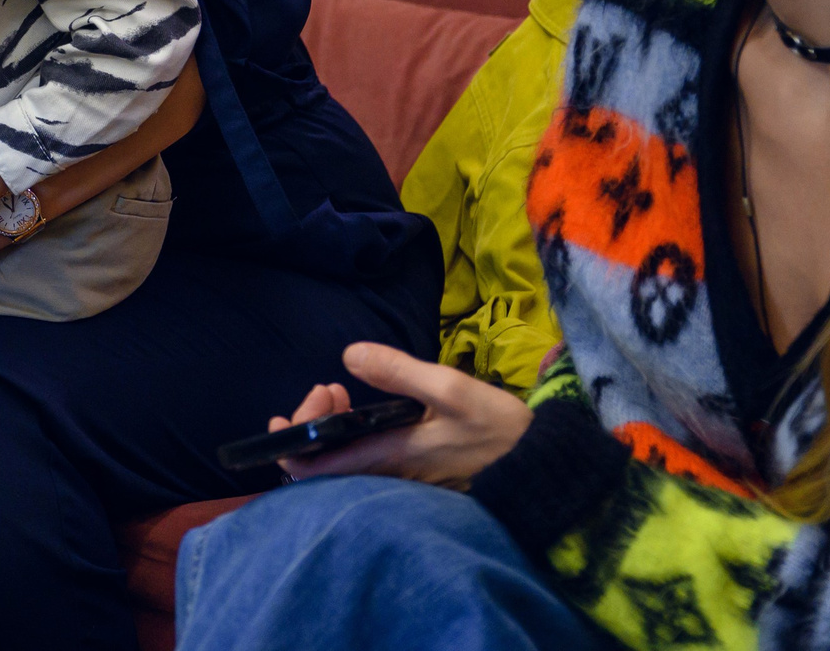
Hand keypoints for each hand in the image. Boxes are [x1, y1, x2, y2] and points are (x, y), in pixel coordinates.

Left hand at [275, 343, 532, 486]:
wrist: (540, 466)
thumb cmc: (498, 429)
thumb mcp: (450, 389)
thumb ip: (398, 371)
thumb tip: (349, 356)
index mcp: (384, 458)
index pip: (309, 469)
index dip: (290, 440)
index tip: (312, 400)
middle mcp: (382, 473)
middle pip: (317, 462)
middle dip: (310, 420)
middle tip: (330, 387)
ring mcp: (394, 472)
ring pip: (338, 456)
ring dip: (329, 422)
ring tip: (341, 390)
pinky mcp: (407, 467)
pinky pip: (360, 454)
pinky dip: (349, 428)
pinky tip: (362, 404)